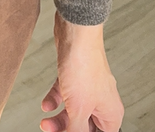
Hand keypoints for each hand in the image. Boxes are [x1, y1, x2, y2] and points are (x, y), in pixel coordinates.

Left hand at [40, 12, 122, 131]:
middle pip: (85, 127)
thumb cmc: (84, 66)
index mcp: (110, 113)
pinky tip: (46, 104)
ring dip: (58, 119)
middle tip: (49, 130)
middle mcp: (102, 102)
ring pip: (74, 111)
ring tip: (44, 122)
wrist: (75, 32)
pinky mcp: (75, 76)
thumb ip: (76, 131)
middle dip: (66, 130)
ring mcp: (88, 88)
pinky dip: (55, 100)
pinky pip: (65, 94)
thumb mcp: (78, 109)